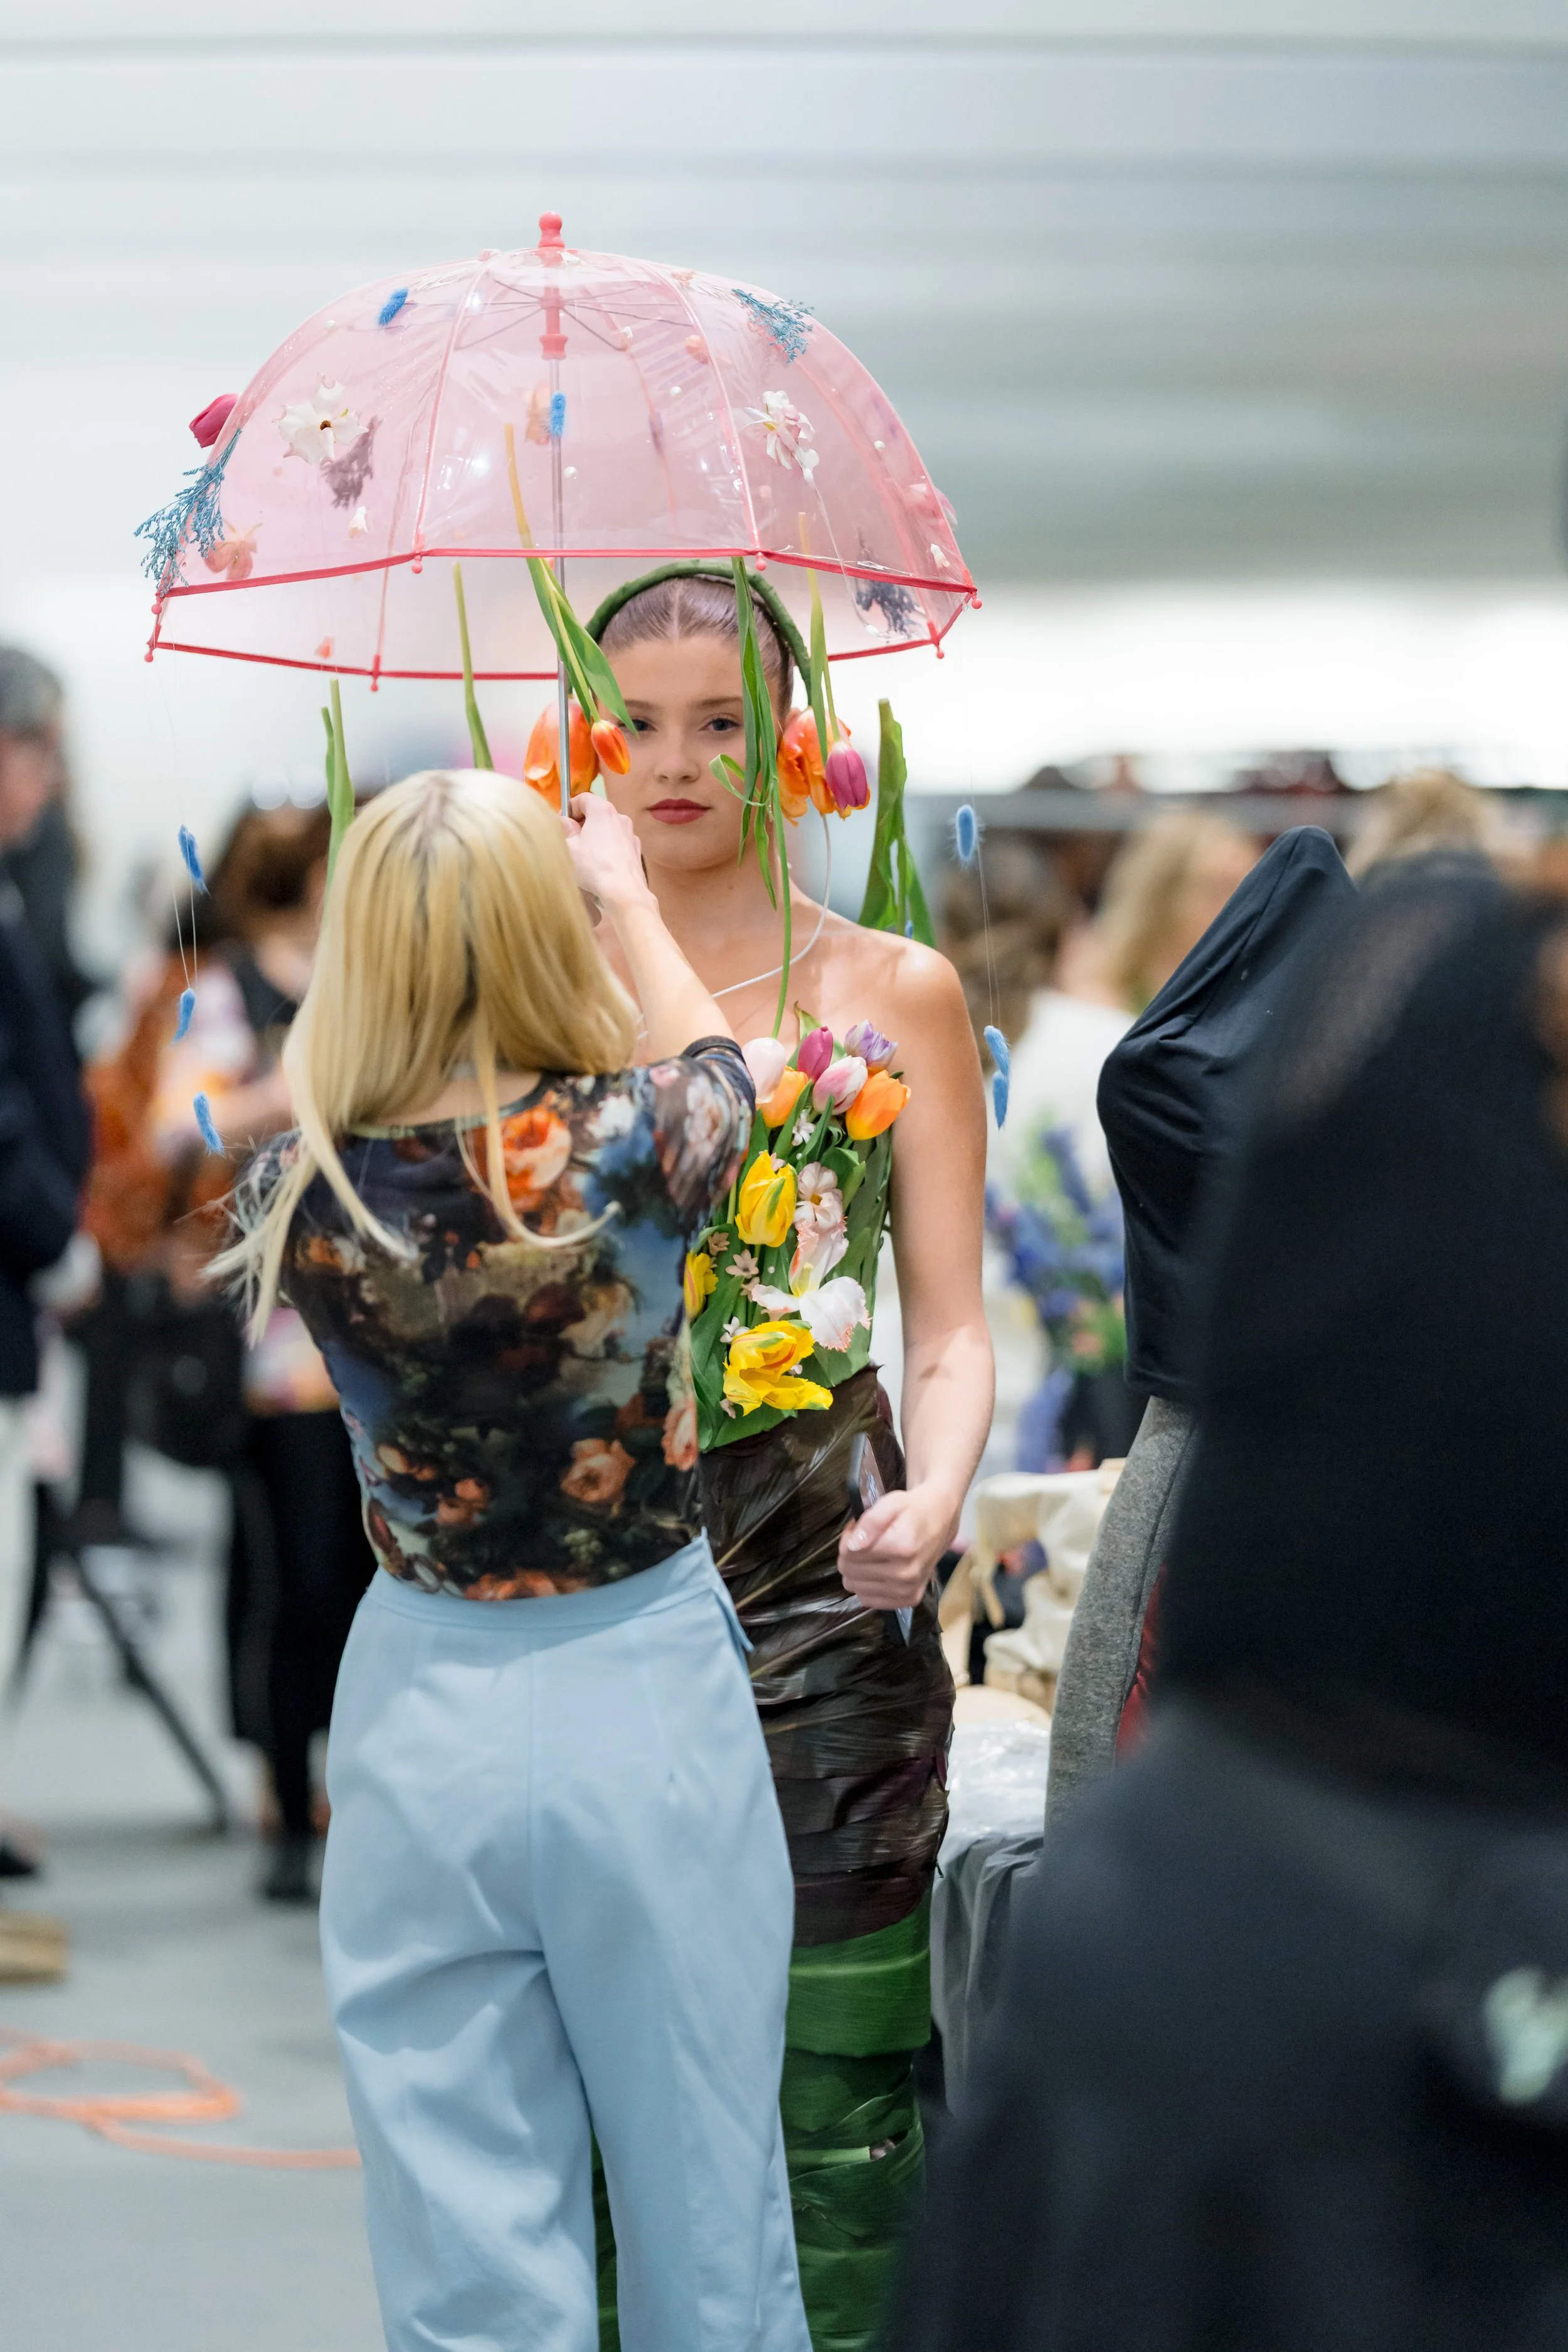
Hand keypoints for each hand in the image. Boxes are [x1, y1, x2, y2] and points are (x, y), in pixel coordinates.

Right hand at [564, 793, 653, 911]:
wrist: (623, 891)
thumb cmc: (592, 866)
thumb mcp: (568, 847)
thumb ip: (564, 829)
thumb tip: (565, 822)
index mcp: (603, 810)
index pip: (583, 798)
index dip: (569, 808)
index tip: (562, 822)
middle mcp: (620, 817)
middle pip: (596, 813)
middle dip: (581, 824)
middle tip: (569, 840)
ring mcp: (630, 834)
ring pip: (607, 829)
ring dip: (595, 837)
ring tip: (584, 856)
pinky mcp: (636, 850)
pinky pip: (617, 843)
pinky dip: (607, 849)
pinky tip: (600, 865)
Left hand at [837, 1481, 956, 1611]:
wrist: (940, 1521)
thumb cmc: (912, 1510)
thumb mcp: (891, 1503)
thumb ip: (870, 1521)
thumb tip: (852, 1546)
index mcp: (901, 1547)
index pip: (849, 1554)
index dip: (847, 1539)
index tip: (857, 1530)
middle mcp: (906, 1574)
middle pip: (850, 1572)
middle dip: (850, 1554)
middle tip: (863, 1541)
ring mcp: (908, 1590)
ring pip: (856, 1588)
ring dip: (857, 1570)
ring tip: (870, 1554)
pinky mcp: (909, 1599)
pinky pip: (869, 1600)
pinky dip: (867, 1586)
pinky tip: (876, 1571)